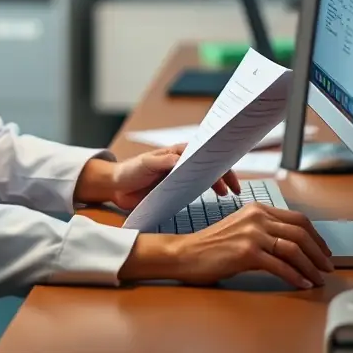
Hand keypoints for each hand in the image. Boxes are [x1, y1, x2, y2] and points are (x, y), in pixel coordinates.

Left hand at [109, 147, 240, 210]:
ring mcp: (179, 177)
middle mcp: (181, 163)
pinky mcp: (176, 191)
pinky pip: (194, 190)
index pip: (202, 153)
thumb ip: (163, 161)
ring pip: (204, 177)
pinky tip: (213, 199)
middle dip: (223, 173)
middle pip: (207, 165)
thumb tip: (183, 160)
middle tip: (235, 188)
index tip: (230, 169)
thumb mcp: (146, 164)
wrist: (117, 187)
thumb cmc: (130, 170)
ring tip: (228, 194)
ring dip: (217, 183)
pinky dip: (206, 192)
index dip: (217, 159)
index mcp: (176, 153)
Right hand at [122, 204, 333, 289]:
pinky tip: (301, 284)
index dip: (316, 237)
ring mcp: (251, 233)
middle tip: (327, 267)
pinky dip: (295, 276)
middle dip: (319, 252)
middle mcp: (256, 217)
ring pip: (294, 248)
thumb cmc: (212, 246)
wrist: (186, 254)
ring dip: (311, 266)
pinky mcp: (247, 251)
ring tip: (317, 278)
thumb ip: (264, 231)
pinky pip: (280, 265)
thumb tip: (293, 247)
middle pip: (300, 232)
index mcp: (256, 209)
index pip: (297, 219)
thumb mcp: (241, 231)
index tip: (324, 251)